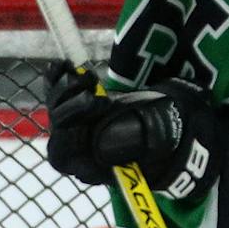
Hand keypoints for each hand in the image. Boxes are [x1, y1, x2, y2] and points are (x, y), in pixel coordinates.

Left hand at [45, 64, 225, 207]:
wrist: (172, 119)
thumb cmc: (167, 135)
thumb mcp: (158, 138)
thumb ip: (136, 141)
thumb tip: (104, 141)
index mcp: (93, 164)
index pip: (62, 156)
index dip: (67, 134)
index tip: (91, 110)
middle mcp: (80, 147)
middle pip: (57, 129)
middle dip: (69, 107)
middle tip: (95, 93)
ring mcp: (78, 124)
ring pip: (56, 107)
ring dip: (66, 88)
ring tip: (90, 77)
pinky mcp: (80, 104)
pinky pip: (57, 91)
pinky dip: (58, 76)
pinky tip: (65, 63)